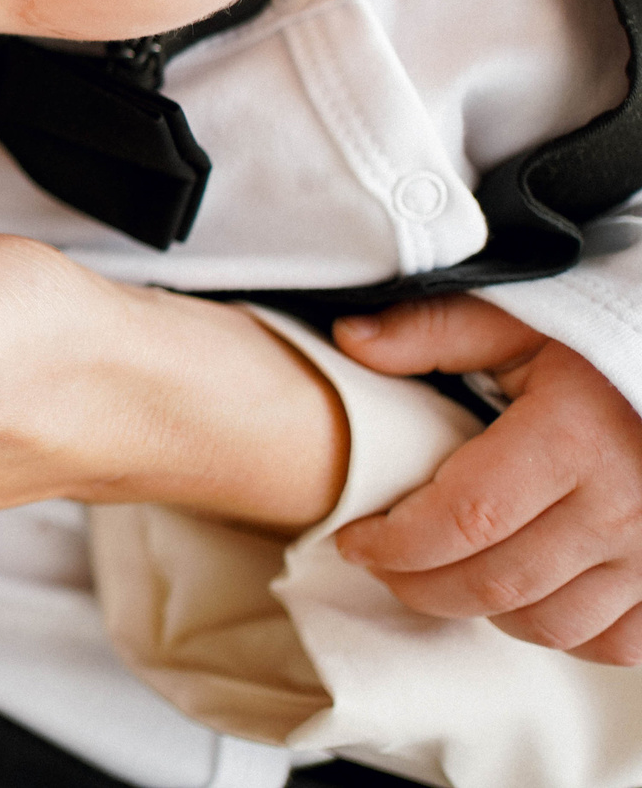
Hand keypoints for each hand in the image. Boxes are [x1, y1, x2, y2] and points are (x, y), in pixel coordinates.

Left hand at [335, 296, 641, 663]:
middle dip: (418, 584)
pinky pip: (611, 642)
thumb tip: (351, 339)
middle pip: (495, 583)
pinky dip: (556, 632)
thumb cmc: (601, 348)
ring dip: (481, 611)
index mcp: (573, 438)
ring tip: (441, 575)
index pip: (462, 520)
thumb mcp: (519, 322)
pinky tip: (519, 597)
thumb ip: (434, 330)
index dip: (393, 543)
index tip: (353, 540)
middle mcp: (623, 507)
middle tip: (380, 565)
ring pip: (548, 624)